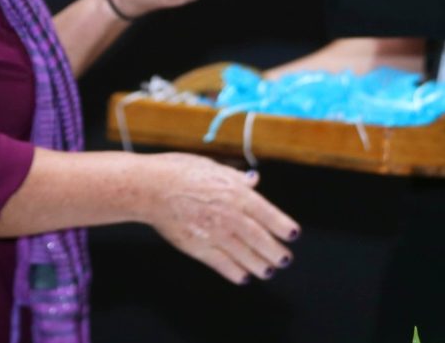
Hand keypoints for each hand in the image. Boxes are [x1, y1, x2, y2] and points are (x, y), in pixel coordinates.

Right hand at [140, 154, 299, 283]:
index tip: (293, 235)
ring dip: (258, 264)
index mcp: (235, 192)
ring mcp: (212, 232)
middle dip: (274, 250)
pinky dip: (233, 272)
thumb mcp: (214, 167)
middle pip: (258, 237)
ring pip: (243, 253)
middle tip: (285, 260)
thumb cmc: (181, 171)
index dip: (282, 226)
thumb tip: (254, 180)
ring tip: (269, 271)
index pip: (267, 213)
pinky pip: (220, 263)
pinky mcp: (196, 246)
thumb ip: (236, 178)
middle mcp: (228, 214)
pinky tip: (242, 277)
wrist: (151, 187)